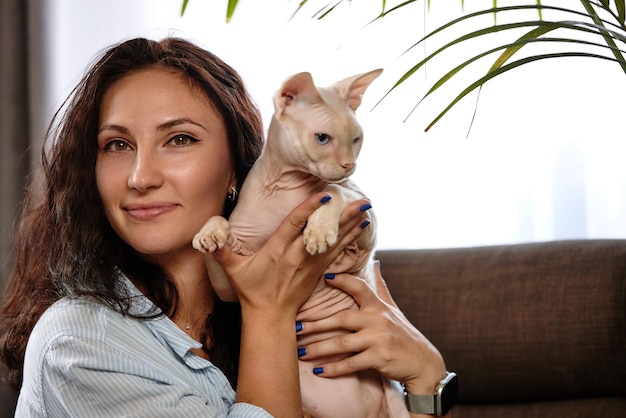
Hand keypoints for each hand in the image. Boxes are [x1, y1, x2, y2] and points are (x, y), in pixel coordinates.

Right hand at [209, 192, 371, 416]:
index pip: (295, 225)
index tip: (324, 195)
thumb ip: (221, 252)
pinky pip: (337, 251)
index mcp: (277, 251)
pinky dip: (350, 238)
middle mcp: (297, 255)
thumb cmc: (251, 290)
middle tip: (363, 199)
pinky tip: (362, 226)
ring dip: (352, 224)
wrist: (270, 317)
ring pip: (334, 240)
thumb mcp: (234, 270)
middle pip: (322, 231)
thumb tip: (207, 240)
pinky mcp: (318, 271)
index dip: (309, 209)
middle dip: (343, 215)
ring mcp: (310, 264)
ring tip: (367, 207)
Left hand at [296, 261, 446, 393]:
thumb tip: (375, 263)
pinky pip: (350, 363)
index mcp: (378, 306)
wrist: (424, 363)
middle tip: (295, 325)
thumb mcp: (394, 308)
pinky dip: (333, 368)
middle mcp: (378, 320)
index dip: (342, 280)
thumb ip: (381, 287)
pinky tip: (318, 371)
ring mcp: (378, 339)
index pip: (359, 287)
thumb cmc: (404, 334)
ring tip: (300, 351)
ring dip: (318, 348)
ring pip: (341, 343)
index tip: (323, 276)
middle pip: (341, 318)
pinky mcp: (379, 358)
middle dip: (316, 323)